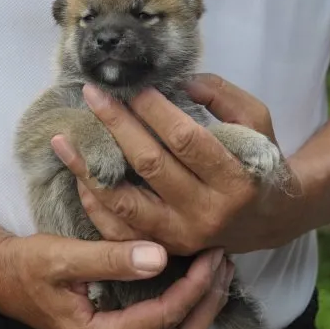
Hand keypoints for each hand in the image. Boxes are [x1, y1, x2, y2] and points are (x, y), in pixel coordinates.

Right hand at [0, 233, 233, 328]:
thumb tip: (160, 256)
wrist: (4, 275)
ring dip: (201, 306)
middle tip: (223, 265)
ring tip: (219, 271)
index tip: (211, 255)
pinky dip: (185, 307)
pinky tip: (196, 280)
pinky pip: (162, 328)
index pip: (161, 319)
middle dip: (206, 303)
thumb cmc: (28, 267)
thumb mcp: (63, 258)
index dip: (191, 288)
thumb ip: (109, 259)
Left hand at [52, 73, 307, 254]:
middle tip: (93, 94)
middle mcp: (206, 213)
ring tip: (64, 139)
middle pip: (150, 165)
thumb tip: (182, 80)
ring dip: (89, 168)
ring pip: (124, 202)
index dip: (157, 111)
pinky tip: (77, 174)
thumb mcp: (257, 122)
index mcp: (236, 180)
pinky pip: (118, 229)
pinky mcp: (162, 247)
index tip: (136, 87)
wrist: (266, 219)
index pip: (186, 140)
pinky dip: (94, 202)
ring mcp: (181, 236)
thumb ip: (223, 96)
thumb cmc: (258, 162)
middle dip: (117, 124)